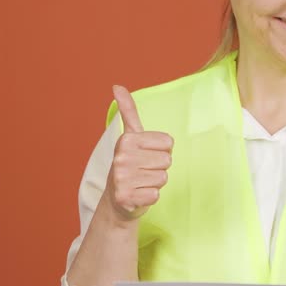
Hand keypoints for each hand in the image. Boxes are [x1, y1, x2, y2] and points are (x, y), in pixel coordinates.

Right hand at [105, 85, 172, 221]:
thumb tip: (117, 86)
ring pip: (163, 178)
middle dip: (159, 167)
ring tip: (141, 182)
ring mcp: (122, 179)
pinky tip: (139, 195)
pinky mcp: (126, 198)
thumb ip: (128, 111)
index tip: (146, 155)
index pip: (168, 142)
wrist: (117, 199)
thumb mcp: (131, 136)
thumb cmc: (130, 164)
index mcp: (126, 139)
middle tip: (144, 171)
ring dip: (155, 182)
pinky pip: (156, 195)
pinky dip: (150, 197)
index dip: (161, 150)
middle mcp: (121, 157)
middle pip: (167, 160)